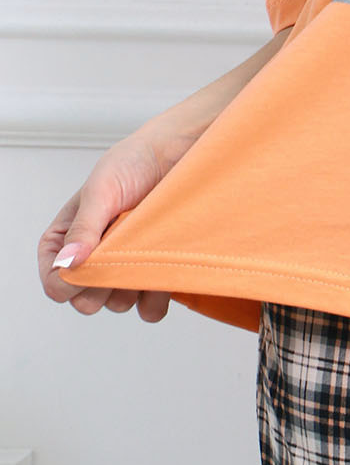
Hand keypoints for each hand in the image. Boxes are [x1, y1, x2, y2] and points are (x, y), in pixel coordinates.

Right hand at [37, 125, 176, 320]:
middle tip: (121, 253)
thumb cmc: (134, 163)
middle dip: (102, 285)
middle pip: (85, 302)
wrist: (180, 154)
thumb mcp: (102, 189)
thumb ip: (85, 226)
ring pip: (118, 305)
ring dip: (131, 286)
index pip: (55, 282)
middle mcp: (93, 259)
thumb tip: (68, 263)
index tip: (87, 269)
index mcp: (67, 240)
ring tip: (145, 249)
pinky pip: (150, 309)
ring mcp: (123, 269)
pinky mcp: (154, 275)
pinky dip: (156, 297)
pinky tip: (162, 270)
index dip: (67, 284)